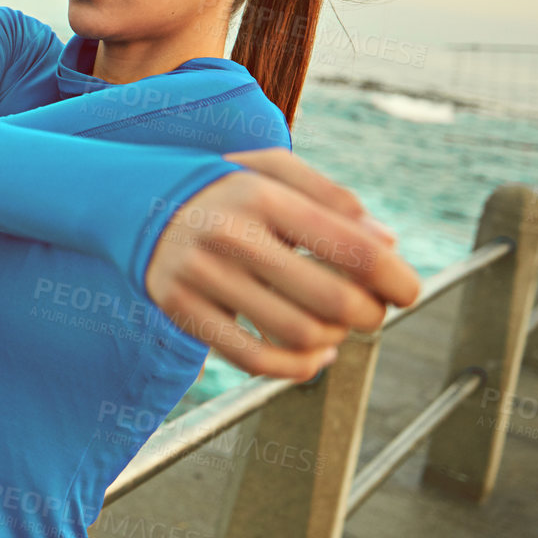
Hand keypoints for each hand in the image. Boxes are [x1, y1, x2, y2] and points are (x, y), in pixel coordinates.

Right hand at [144, 147, 421, 382]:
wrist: (132, 199)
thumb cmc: (221, 186)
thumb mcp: (272, 169)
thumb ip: (332, 197)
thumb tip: (387, 244)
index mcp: (261, 194)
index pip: (352, 248)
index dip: (396, 279)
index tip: (405, 290)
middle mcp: (229, 233)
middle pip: (334, 300)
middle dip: (370, 315)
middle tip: (370, 311)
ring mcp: (201, 275)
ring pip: (299, 335)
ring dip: (334, 340)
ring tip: (333, 327)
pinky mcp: (181, 311)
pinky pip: (255, 362)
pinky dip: (298, 369)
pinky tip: (311, 356)